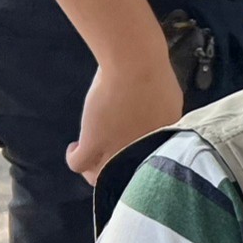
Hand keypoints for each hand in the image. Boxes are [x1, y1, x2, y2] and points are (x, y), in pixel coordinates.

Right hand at [68, 52, 183, 184]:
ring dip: (93, 169)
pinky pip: (78, 163)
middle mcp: (141, 153)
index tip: (127, 151)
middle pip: (126, 176)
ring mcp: (118, 151)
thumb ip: (162, 118)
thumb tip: (155, 121)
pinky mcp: (95, 144)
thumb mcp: (168, 101)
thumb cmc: (153, 74)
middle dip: (115, 170)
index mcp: (162, 144)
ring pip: (100, 175)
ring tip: (89, 156)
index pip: (149, 167)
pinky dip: (74, 158)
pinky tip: (74, 147)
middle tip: (106, 157)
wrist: (135, 66)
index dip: (136, 161)